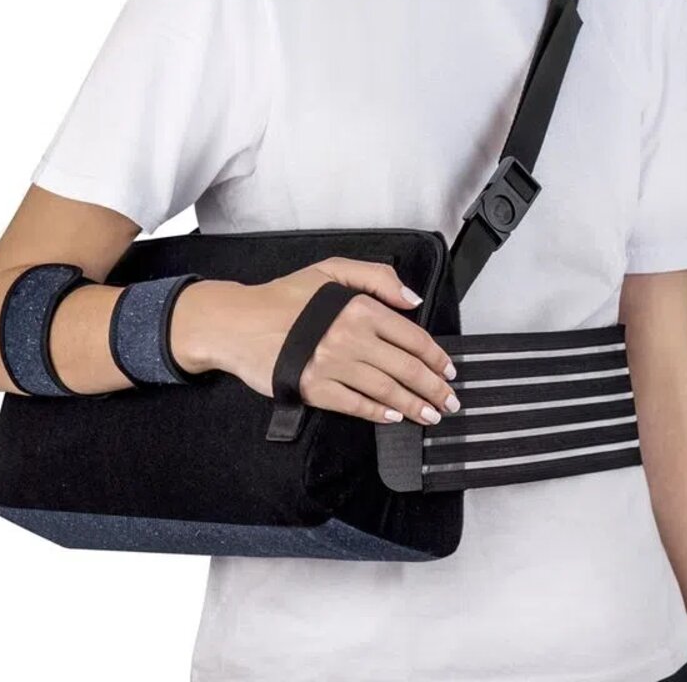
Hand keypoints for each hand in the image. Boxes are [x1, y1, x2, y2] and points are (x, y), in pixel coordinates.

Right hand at [172, 257, 459, 425]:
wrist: (237, 322)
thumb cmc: (282, 296)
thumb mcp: (331, 270)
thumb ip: (377, 277)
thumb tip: (412, 299)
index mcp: (358, 308)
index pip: (412, 336)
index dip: (436, 357)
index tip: (448, 369)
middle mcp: (350, 337)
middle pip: (406, 368)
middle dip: (434, 387)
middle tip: (449, 400)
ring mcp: (332, 366)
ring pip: (386, 390)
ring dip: (414, 405)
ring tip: (430, 414)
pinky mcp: (314, 388)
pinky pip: (355, 405)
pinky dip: (378, 413)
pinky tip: (393, 417)